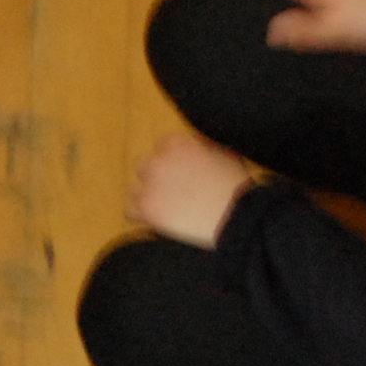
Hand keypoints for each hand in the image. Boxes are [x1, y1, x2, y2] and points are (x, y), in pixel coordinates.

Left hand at [129, 132, 255, 247]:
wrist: (235, 216)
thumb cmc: (235, 185)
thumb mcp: (225, 153)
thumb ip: (203, 145)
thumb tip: (194, 144)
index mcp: (177, 144)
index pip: (162, 146)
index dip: (172, 160)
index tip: (182, 172)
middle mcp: (158, 160)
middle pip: (145, 166)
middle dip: (157, 177)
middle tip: (174, 192)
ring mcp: (149, 185)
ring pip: (136, 189)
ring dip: (148, 197)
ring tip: (167, 209)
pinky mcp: (145, 209)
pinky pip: (130, 211)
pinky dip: (141, 217)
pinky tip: (156, 221)